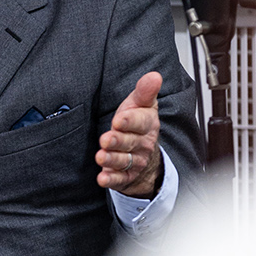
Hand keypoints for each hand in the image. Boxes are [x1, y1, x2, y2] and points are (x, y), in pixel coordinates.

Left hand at [96, 72, 162, 199]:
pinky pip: (120, 179)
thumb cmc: (137, 125)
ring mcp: (136, 161)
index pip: (141, 122)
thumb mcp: (141, 105)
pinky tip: (102, 178)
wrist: (145, 155)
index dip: (130, 121)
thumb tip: (154, 75)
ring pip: (124, 161)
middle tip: (106, 139)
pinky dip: (111, 179)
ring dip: (112, 159)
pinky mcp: (126, 176)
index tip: (119, 120)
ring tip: (101, 157)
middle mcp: (143, 144)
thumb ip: (144, 91)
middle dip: (118, 141)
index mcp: (148, 124)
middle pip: (131, 142)